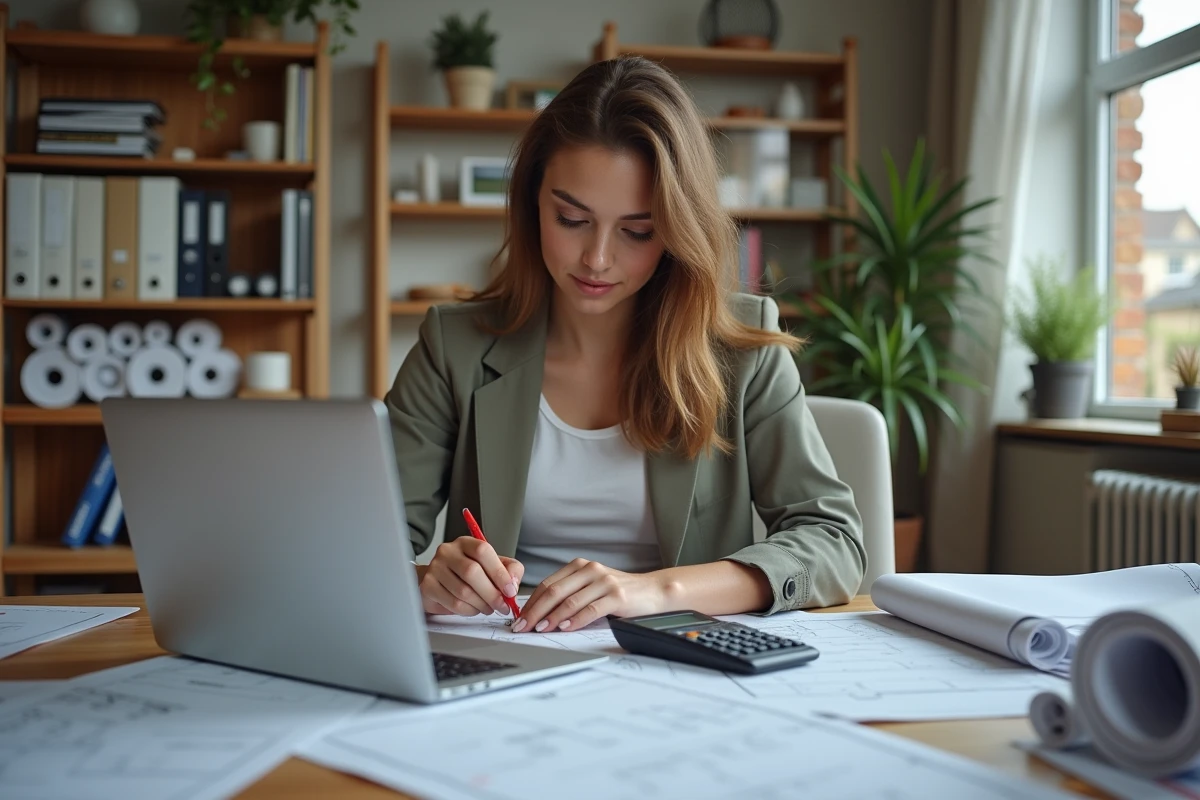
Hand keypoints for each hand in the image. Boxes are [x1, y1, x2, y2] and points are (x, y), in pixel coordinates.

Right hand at [418, 537, 523, 616]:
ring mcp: (435, 568)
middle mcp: (448, 552)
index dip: (499, 573)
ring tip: (488, 607)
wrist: (439, 582)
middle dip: (492, 594)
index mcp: (466, 543)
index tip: (510, 590)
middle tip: (503, 606)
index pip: (483, 551)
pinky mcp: (428, 586)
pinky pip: (453, 603)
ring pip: (463, 591)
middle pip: (471, 572)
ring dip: (482, 605)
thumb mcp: (493, 566)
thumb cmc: (468, 574)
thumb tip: (512, 585)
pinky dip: (469, 611)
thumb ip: (510, 570)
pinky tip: (474, 609)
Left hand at [512, 558, 665, 632]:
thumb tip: (539, 614)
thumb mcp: (591, 588)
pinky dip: (575, 620)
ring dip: (551, 617)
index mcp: (579, 566)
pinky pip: (591, 609)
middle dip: (535, 611)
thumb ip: (569, 595)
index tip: (519, 619)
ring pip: (570, 601)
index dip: (530, 603)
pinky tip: (565, 627)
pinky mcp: (617, 595)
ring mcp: (604, 581)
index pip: (547, 585)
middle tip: (522, 627)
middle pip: (554, 592)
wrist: (653, 591)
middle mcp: (590, 570)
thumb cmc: (618, 593)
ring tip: (539, 629)